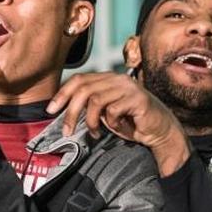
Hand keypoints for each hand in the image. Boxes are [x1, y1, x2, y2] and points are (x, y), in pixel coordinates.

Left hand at [48, 72, 190, 173]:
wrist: (160, 131)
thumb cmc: (132, 123)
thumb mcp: (106, 113)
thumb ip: (89, 107)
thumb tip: (64, 112)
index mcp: (108, 79)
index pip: (79, 79)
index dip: (62, 94)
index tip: (51, 110)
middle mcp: (117, 79)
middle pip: (83, 89)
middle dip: (70, 111)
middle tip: (66, 130)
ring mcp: (128, 88)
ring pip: (95, 100)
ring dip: (91, 121)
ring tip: (95, 132)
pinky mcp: (137, 99)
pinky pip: (112, 110)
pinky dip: (110, 123)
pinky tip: (117, 128)